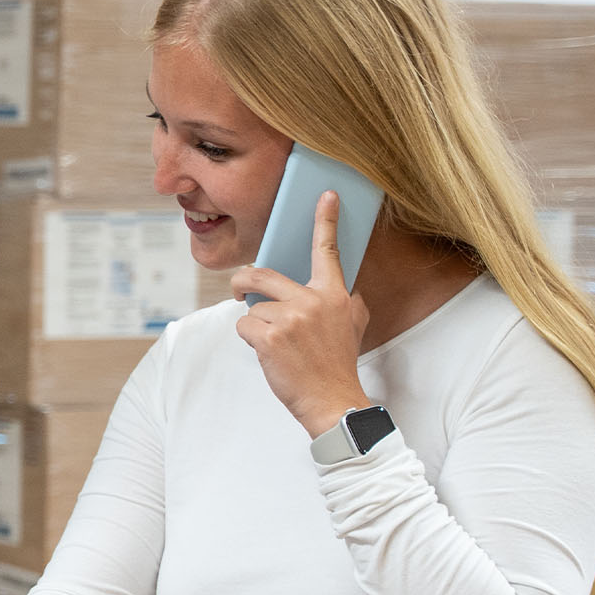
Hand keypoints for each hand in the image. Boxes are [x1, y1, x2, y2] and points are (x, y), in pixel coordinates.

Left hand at [230, 189, 374, 436]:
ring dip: (256, 325)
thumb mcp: (354, 326)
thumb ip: (346, 301)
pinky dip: (249, 339)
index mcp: (335, 295)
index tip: (325, 195)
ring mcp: (290, 318)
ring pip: (252, 307)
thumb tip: (344, 287)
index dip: (325, 220)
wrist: (332, 400)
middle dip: (243, 280)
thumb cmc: (337, 363)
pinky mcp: (269, 336)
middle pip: (262, 273)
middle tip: (240, 289)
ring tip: (277, 345)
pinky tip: (269, 353)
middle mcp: (313, 301)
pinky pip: (244, 326)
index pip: (327, 252)